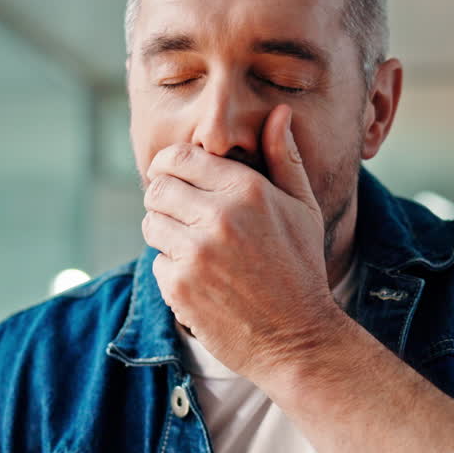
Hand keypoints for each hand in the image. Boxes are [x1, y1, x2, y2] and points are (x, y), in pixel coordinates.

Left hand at [141, 104, 340, 380]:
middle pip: (156, 189)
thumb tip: (278, 113)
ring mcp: (195, 253)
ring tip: (198, 250)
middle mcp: (218, 217)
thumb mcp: (302, 208)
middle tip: (183, 217)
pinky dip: (173, 271)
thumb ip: (283, 158)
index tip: (173, 178)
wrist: (297, 339)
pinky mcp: (179, 287)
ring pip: (151, 224)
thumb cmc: (301, 269)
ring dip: (166, 234)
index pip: (177, 157)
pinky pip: (157, 262)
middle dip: (164, 200)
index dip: (169, 166)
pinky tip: (204, 282)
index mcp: (247, 190)